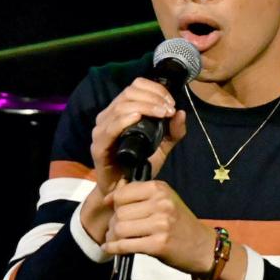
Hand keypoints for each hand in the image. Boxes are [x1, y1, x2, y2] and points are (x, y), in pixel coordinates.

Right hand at [80, 78, 186, 245]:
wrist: (125, 193)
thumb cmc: (139, 166)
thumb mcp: (162, 147)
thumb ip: (173, 132)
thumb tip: (181, 113)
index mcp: (121, 112)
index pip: (135, 87)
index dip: (154, 89)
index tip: (171, 103)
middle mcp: (108, 117)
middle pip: (129, 93)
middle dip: (153, 97)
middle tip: (169, 109)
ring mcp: (101, 131)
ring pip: (121, 106)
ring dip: (145, 106)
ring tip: (163, 114)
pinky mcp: (98, 146)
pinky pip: (110, 127)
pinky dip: (124, 119)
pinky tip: (138, 118)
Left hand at [102, 180, 213, 275]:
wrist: (203, 247)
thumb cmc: (180, 224)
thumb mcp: (165, 201)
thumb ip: (141, 197)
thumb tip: (110, 197)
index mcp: (160, 189)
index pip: (123, 193)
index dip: (114, 203)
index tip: (112, 209)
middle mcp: (161, 204)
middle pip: (120, 212)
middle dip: (113, 222)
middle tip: (116, 229)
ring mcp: (160, 225)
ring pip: (120, 228)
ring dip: (113, 236)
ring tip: (115, 239)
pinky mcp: (158, 245)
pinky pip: (125, 245)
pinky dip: (114, 248)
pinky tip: (111, 248)